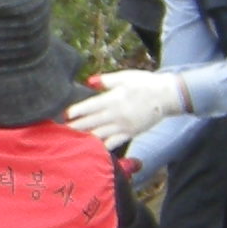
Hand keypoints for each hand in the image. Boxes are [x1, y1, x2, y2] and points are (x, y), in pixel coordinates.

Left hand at [65, 67, 188, 147]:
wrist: (166, 96)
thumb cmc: (145, 83)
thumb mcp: (125, 77)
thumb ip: (107, 80)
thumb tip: (90, 81)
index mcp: (114, 99)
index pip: (90, 106)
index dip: (76, 111)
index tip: (63, 115)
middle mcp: (117, 114)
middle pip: (91, 122)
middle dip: (75, 127)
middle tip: (60, 131)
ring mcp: (123, 126)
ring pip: (99, 134)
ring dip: (85, 138)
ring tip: (71, 141)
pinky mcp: (130, 134)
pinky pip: (113, 143)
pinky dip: (102, 147)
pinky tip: (91, 150)